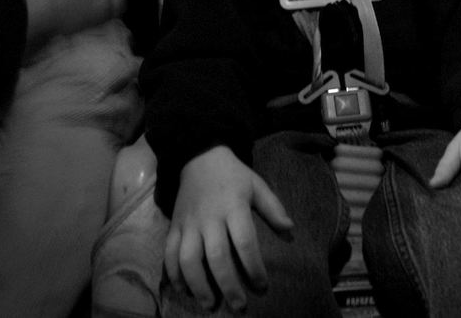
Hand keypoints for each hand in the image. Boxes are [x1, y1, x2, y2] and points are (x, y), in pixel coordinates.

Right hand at [166, 146, 292, 312]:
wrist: (199, 157)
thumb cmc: (233, 176)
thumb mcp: (257, 185)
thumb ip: (273, 208)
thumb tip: (291, 231)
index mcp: (233, 207)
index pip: (244, 241)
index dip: (253, 267)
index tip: (262, 286)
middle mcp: (209, 217)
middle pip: (217, 255)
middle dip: (228, 284)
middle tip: (239, 306)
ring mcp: (189, 223)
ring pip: (188, 258)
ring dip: (198, 284)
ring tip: (210, 304)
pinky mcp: (174, 225)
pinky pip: (169, 252)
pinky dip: (174, 273)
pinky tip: (184, 289)